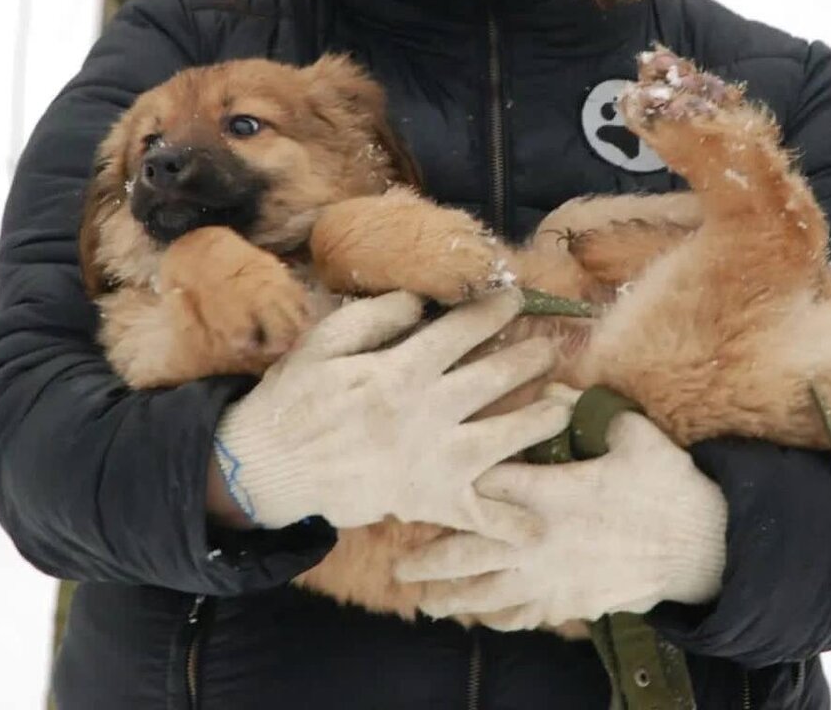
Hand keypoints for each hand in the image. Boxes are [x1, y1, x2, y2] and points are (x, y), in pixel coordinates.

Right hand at [213, 289, 569, 537]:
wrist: (267, 465)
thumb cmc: (295, 396)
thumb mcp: (324, 341)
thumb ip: (375, 317)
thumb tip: (421, 302)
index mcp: (399, 369)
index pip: (459, 332)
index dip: (492, 312)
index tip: (515, 300)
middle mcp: (424, 412)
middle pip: (490, 378)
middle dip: (528, 359)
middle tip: (552, 348)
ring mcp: (428, 459)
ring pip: (499, 439)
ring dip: (537, 423)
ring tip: (563, 407)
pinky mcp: (423, 499)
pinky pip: (472, 515)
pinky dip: (505, 525)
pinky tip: (536, 528)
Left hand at [395, 385, 727, 628]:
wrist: (702, 543)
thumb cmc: (665, 482)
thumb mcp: (629, 432)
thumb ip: (583, 409)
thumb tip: (549, 389)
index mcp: (551, 492)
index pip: (486, 487)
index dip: (450, 487)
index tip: (419, 486)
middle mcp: (542, 539)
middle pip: (472, 550)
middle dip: (432, 559)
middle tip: (400, 566)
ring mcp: (555, 577)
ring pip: (490, 592)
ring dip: (453, 597)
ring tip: (424, 602)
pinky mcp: (574, 601)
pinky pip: (525, 615)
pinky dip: (498, 617)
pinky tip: (481, 617)